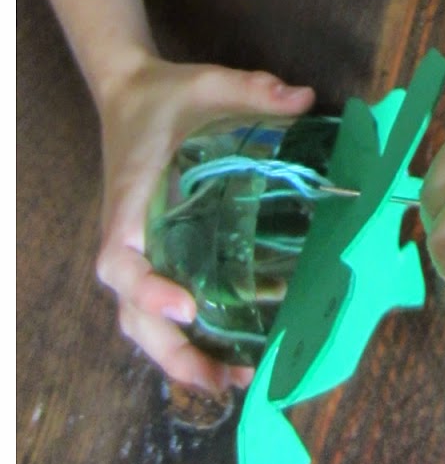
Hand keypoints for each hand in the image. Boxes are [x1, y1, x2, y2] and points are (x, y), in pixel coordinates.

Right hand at [96, 56, 315, 395]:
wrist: (132, 93)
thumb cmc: (169, 96)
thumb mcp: (210, 82)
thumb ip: (252, 89)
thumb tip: (304, 100)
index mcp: (132, 202)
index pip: (122, 260)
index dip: (148, 289)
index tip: (186, 305)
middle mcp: (128, 237)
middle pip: (132, 314)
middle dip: (174, 352)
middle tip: (225, 379)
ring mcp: (138, 252)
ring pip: (143, 323)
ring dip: (182, 356)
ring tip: (233, 382)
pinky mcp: (154, 255)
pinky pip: (160, 308)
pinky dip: (187, 337)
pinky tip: (228, 354)